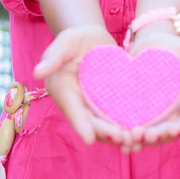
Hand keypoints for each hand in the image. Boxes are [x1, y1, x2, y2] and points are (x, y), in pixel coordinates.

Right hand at [33, 24, 133, 147]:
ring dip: (117, 137)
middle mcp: (76, 103)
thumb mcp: (66, 41)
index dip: (80, 124)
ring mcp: (92, 106)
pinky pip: (115, 120)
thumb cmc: (76, 37)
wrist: (93, 38)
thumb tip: (37, 72)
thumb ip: (53, 55)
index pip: (71, 109)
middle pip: (90, 122)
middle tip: (123, 138)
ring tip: (134, 141)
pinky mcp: (107, 105)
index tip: (89, 138)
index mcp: (62, 90)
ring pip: (104, 126)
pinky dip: (126, 129)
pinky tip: (142, 135)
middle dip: (105, 133)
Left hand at [126, 31, 179, 152]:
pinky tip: (118, 139)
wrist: (151, 43)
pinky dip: (129, 136)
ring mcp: (160, 116)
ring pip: (151, 135)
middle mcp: (177, 113)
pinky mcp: (142, 113)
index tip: (172, 130)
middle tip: (142, 136)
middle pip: (168, 133)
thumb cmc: (175, 46)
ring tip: (127, 141)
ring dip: (140, 141)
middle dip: (156, 137)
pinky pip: (138, 128)